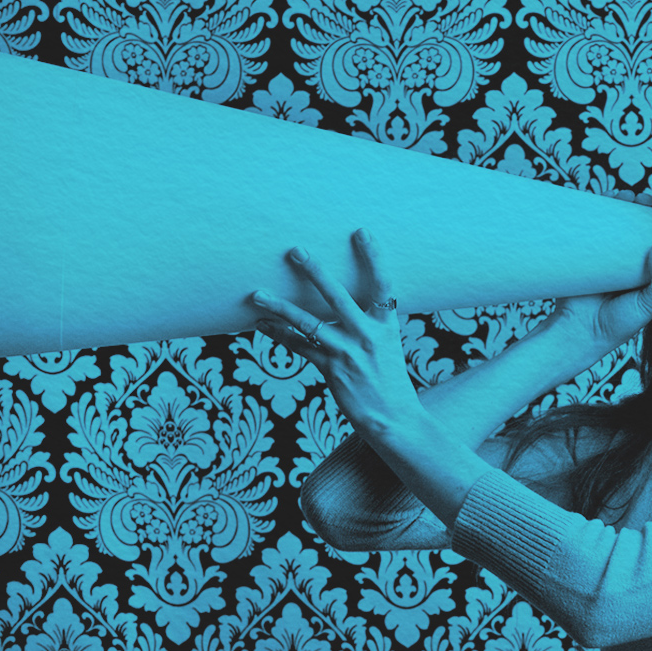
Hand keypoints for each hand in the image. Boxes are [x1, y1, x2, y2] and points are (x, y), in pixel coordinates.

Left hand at [251, 230, 420, 436]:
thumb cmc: (389, 382)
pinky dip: (278, 335)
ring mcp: (348, 353)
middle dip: (315, 272)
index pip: (382, 285)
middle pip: (337, 297)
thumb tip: (345, 306)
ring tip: (257, 293)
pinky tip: (261, 325)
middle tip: (295, 251)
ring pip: (308, 323)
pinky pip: (299, 347)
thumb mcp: (386, 347)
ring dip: (280, 307)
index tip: (362, 232)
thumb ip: (368, 325)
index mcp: (386, 326)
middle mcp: (367, 336)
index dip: (373, 257)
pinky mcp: (331, 370)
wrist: (394, 419)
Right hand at [545, 190, 651, 352]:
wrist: (579, 332)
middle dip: (645, 207)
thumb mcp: (650, 304)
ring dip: (624, 203)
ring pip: (620, 223)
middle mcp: (633, 261)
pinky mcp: (588, 254)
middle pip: (642, 225)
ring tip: (626, 196)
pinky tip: (605, 199)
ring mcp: (610, 256)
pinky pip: (594, 227)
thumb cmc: (617, 323)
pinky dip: (599, 210)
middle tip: (643, 200)